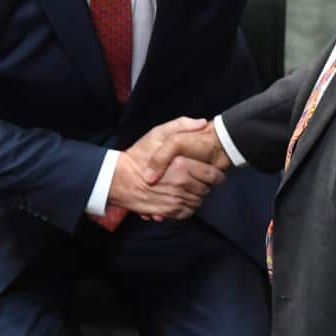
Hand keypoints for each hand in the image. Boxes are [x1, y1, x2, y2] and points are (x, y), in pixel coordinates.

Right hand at [109, 117, 225, 220]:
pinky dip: (187, 207)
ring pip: (199, 202)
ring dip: (196, 195)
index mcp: (182, 165)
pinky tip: (181, 197)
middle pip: (207, 189)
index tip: (213, 172)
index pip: (213, 175)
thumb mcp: (158, 133)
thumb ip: (182, 125)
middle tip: (198, 179)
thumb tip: (203, 124)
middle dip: (206, 184)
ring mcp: (175, 200)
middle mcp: (181, 184)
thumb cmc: (138, 155)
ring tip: (188, 187)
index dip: (217, 174)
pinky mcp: (168, 211)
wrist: (119, 179)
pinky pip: (188, 212)